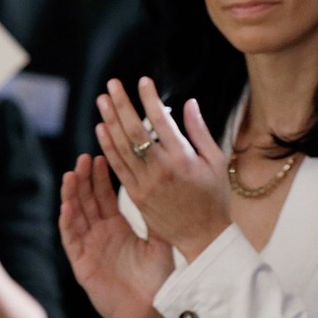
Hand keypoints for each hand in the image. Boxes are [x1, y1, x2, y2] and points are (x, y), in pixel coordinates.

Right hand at [59, 153, 172, 317]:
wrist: (148, 312)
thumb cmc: (156, 279)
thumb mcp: (159, 242)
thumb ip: (158, 219)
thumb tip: (168, 189)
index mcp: (118, 228)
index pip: (106, 197)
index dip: (102, 178)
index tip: (103, 155)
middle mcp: (101, 234)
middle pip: (88, 201)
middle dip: (85, 179)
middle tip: (86, 156)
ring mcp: (90, 247)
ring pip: (77, 215)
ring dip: (73, 194)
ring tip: (72, 172)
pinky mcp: (82, 263)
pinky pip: (72, 239)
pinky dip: (69, 221)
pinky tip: (67, 205)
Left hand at [96, 77, 231, 262]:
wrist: (203, 235)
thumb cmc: (214, 196)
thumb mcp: (216, 160)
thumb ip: (200, 131)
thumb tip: (189, 103)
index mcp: (183, 159)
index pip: (161, 121)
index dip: (149, 99)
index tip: (143, 81)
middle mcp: (160, 170)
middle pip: (135, 131)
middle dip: (122, 105)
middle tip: (113, 84)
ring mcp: (145, 184)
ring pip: (121, 148)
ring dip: (109, 121)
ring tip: (102, 100)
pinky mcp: (135, 196)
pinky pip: (118, 167)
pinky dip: (108, 147)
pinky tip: (102, 129)